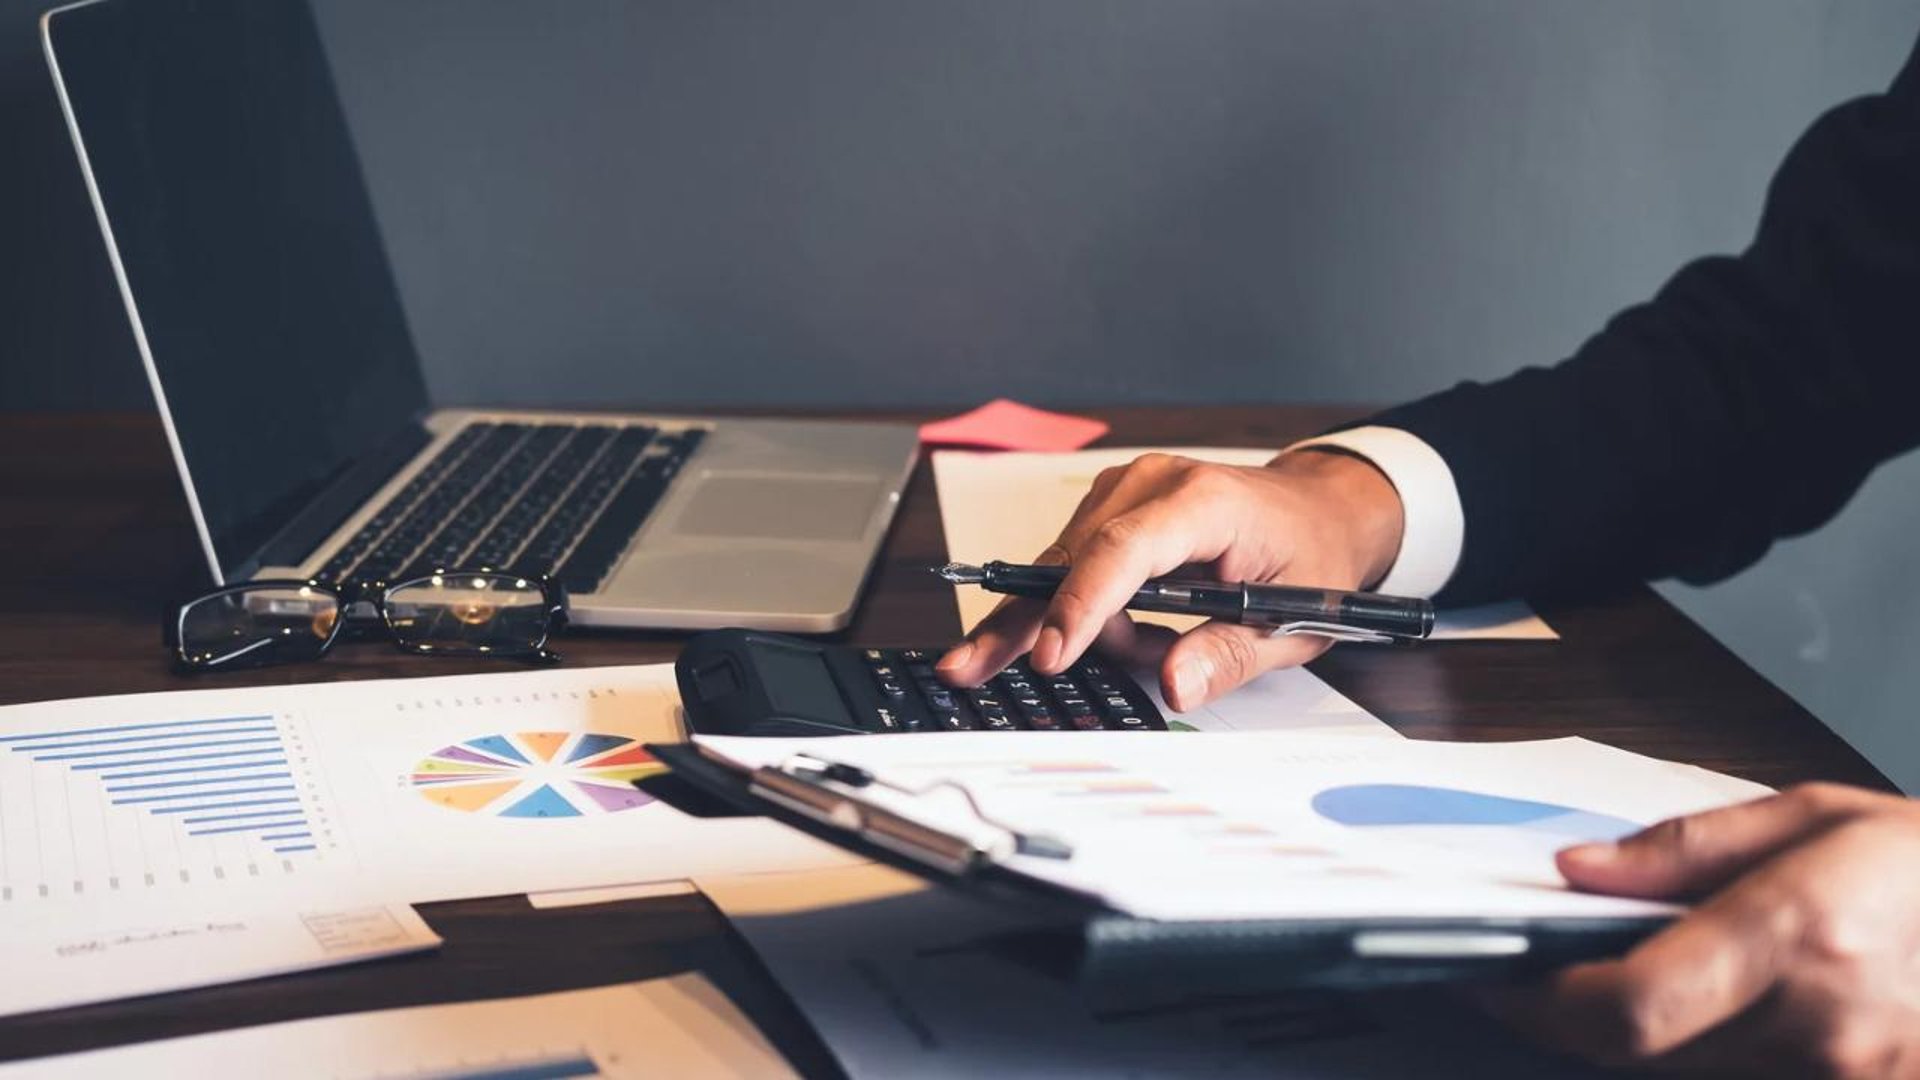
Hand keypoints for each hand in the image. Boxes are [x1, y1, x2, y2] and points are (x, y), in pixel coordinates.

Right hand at [935, 449, 1405, 709]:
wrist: (1317, 510)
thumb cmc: (1308, 555)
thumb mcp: (1295, 622)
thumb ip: (1229, 655)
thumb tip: (1175, 685)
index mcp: (1204, 503)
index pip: (1124, 551)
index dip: (1081, 605)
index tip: (1051, 656)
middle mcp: (1152, 484)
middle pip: (1069, 559)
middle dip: (1030, 625)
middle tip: (969, 669)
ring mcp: (1124, 490)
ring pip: (1063, 568)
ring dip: (1088, 626)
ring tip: (1150, 649)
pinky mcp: (1109, 507)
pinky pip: (1074, 566)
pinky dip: (1090, 610)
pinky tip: (1131, 629)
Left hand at [1488, 783, 1919, 1076]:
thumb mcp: (1816, 818)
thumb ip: (1685, 850)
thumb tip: (1578, 872)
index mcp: (1800, 936)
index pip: (1628, 1003)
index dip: (1540, 1000)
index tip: (1492, 976)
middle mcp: (1819, 1025)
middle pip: (1638, 1053)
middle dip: (1568, 1017)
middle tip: (1535, 974)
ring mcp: (1844, 1075)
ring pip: (1681, 1077)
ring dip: (1633, 1038)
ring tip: (1626, 977)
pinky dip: (1699, 1054)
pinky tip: (1702, 1012)